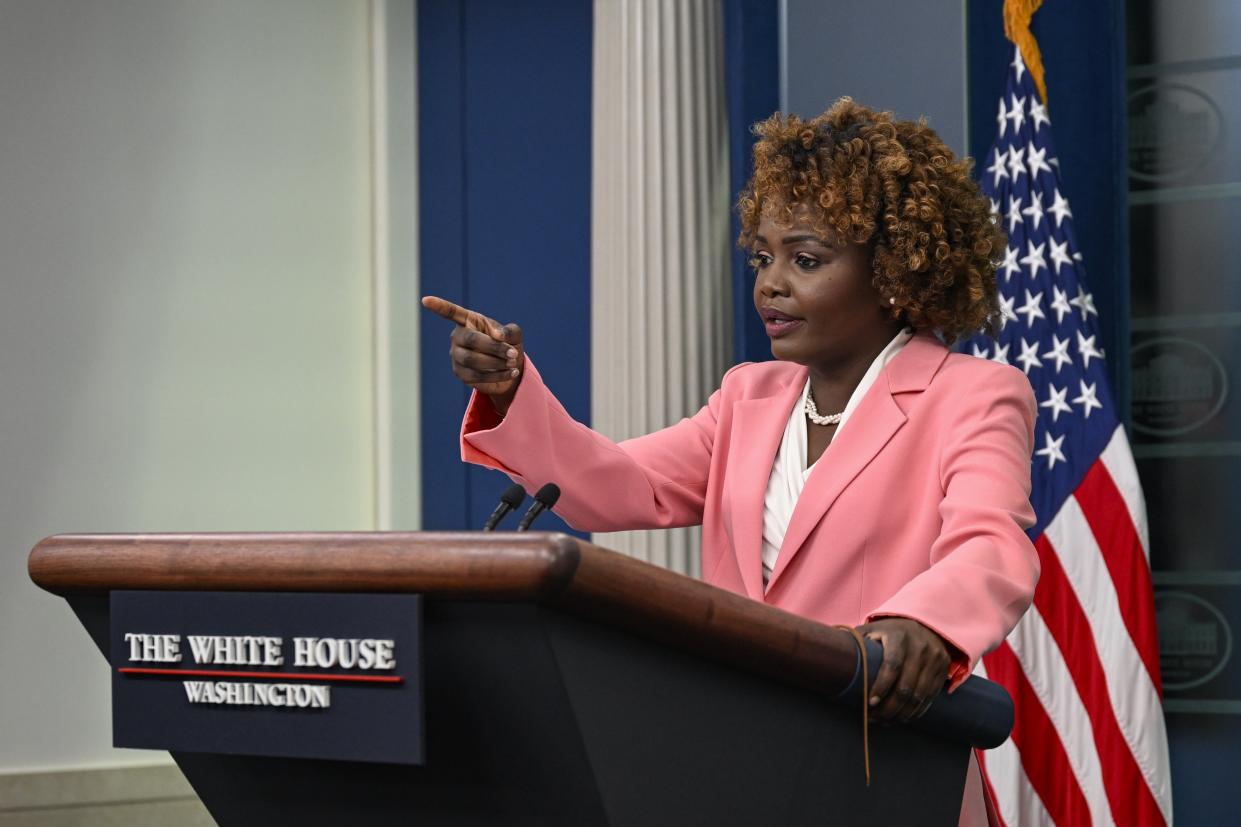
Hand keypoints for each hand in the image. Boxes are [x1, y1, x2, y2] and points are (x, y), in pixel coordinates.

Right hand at [421, 295, 523, 412]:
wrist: (510, 369)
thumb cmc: (509, 345)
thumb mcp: (513, 334)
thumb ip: (507, 331)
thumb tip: (497, 336)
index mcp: (468, 321)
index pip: (451, 312)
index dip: (439, 306)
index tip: (425, 300)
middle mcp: (458, 337)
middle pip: (471, 340)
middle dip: (494, 347)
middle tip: (513, 353)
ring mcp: (456, 356)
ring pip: (473, 360)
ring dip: (497, 362)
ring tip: (513, 362)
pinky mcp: (461, 374)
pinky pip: (477, 376)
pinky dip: (497, 375)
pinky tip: (511, 373)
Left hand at [855, 617, 951, 723]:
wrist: (925, 624)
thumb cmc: (890, 632)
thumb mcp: (873, 630)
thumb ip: (856, 641)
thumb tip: (827, 650)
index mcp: (899, 636)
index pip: (891, 666)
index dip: (881, 687)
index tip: (870, 703)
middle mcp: (920, 646)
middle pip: (906, 686)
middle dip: (889, 707)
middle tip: (875, 718)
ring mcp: (934, 658)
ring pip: (919, 695)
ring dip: (902, 713)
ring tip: (886, 721)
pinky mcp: (943, 668)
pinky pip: (930, 696)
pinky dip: (917, 710)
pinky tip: (903, 717)